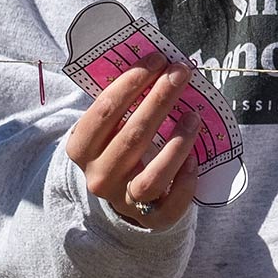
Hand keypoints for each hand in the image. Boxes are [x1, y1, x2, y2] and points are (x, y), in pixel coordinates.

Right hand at [62, 56, 202, 228]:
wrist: (122, 195)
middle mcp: (99, 177)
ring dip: (177, 144)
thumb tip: (158, 62)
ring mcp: (124, 200)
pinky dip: (185, 182)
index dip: (131, 81)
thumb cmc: (120, 146)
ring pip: (152, 178)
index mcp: (81, 148)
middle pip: (132, 137)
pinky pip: (170, 206)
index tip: (157, 58)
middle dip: (160, 100)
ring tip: (194, 117)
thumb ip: (126, 100)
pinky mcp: (151, 219)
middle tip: (181, 73)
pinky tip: (196, 160)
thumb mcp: (111, 125)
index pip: (103, 111)